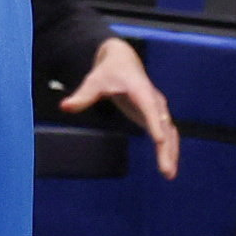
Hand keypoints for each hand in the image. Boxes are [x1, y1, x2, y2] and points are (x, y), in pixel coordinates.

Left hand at [59, 37, 178, 179]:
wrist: (123, 60)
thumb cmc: (108, 71)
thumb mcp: (93, 81)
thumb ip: (82, 96)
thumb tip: (65, 107)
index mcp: (141, 90)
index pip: (149, 108)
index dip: (155, 124)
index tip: (160, 141)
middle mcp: (154, 101)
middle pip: (164, 126)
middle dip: (166, 148)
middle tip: (166, 170)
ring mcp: (157, 109)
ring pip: (169, 132)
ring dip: (170, 153)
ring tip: (169, 175)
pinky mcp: (154, 116)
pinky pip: (166, 134)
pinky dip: (169, 149)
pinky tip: (167, 166)